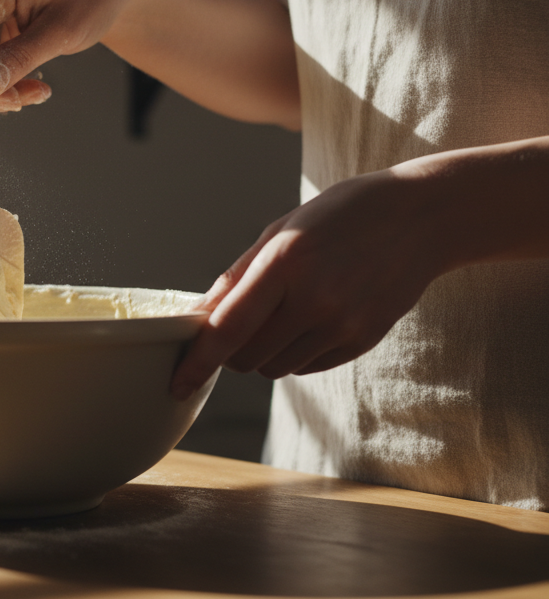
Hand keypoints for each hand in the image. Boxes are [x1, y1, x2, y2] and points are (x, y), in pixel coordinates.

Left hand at [169, 168, 451, 399]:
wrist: (422, 218)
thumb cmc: (340, 216)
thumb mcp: (280, 231)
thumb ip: (236, 277)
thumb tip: (197, 316)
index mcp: (284, 263)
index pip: (228, 329)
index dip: (197, 362)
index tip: (177, 382)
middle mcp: (314, 299)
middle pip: (246, 358)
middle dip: (230, 351)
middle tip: (238, 325)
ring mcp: (342, 324)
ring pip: (275, 368)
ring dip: (263, 353)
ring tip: (282, 312)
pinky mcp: (363, 340)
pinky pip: (308, 366)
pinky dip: (295, 353)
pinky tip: (311, 319)